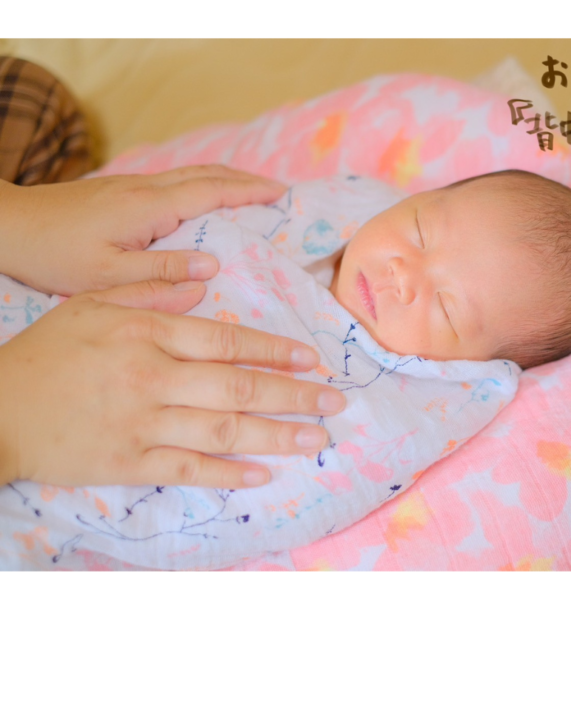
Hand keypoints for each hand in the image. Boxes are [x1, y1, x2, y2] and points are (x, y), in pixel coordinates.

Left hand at [0, 165, 285, 295]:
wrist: (8, 224)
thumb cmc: (54, 254)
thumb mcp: (107, 275)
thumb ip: (161, 272)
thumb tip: (213, 267)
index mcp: (149, 207)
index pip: (212, 192)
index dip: (250, 192)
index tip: (282, 194)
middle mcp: (146, 188)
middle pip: (208, 174)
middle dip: (246, 180)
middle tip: (278, 191)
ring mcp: (133, 184)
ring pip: (191, 172)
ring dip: (227, 178)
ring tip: (252, 190)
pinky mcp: (122, 189)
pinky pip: (177, 180)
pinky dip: (205, 183)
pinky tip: (206, 197)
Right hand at [0, 280, 346, 488]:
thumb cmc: (48, 352)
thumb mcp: (93, 304)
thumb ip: (150, 292)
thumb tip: (205, 284)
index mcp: (147, 334)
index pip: (227, 341)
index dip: (275, 351)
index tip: (313, 360)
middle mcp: (152, 378)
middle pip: (238, 387)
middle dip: (294, 396)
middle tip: (335, 403)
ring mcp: (142, 424)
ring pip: (225, 430)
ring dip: (278, 435)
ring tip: (318, 439)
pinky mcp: (129, 463)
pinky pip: (190, 468)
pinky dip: (230, 472)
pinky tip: (265, 473)